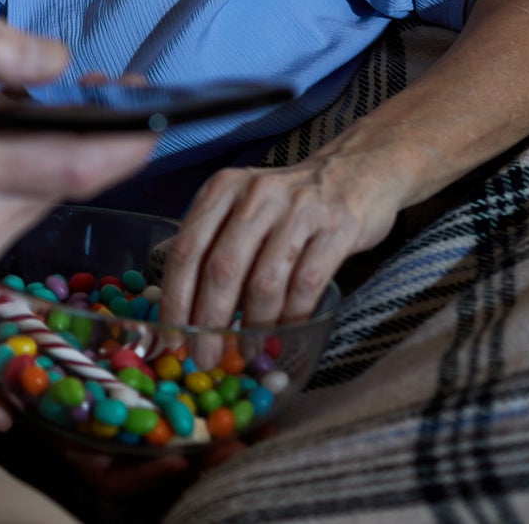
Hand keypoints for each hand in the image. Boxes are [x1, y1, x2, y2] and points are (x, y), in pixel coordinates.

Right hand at [0, 21, 154, 277]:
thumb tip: (59, 61)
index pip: (74, 167)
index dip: (128, 142)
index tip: (162, 112)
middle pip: (65, 183)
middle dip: (91, 139)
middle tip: (99, 89)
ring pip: (43, 201)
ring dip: (54, 159)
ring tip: (36, 112)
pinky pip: (16, 218)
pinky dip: (25, 182)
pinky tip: (7, 148)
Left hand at [160, 151, 404, 334]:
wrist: (358, 171)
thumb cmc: (289, 202)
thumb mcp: (242, 205)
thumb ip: (214, 242)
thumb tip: (184, 308)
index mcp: (223, 189)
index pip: (187, 249)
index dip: (175, 299)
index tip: (171, 336)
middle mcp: (256, 195)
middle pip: (222, 268)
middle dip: (210, 321)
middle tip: (206, 357)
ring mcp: (299, 210)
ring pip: (265, 282)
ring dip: (253, 327)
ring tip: (246, 352)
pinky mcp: (337, 228)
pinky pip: (307, 284)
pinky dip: (292, 318)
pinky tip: (284, 337)